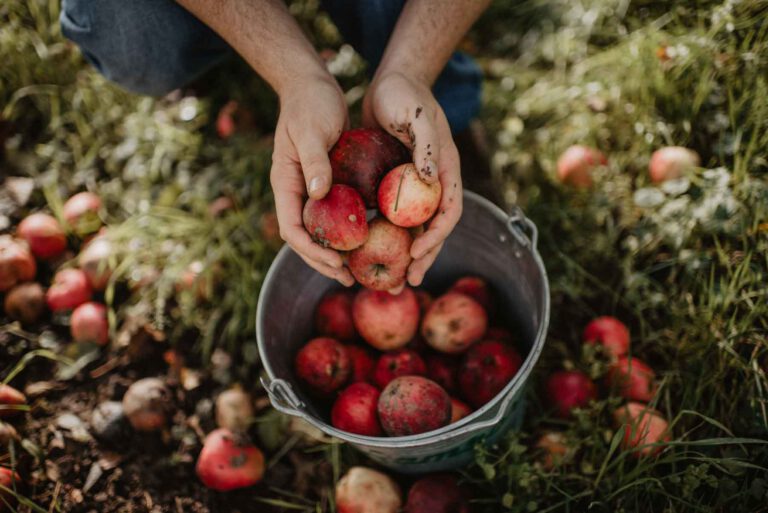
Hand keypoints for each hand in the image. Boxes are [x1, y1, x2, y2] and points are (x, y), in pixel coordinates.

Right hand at [270, 75, 354, 285]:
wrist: (312, 85)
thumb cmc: (310, 104)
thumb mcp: (311, 130)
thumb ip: (314, 161)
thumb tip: (318, 194)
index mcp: (285, 184)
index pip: (291, 229)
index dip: (311, 251)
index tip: (335, 264)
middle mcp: (296, 192)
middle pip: (305, 238)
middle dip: (324, 262)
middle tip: (350, 279)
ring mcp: (311, 189)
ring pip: (321, 231)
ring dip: (336, 253)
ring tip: (357, 272)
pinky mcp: (328, 183)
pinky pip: (336, 215)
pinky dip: (348, 232)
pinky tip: (369, 241)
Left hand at [362, 72, 462, 288]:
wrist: (390, 80)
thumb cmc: (405, 95)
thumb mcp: (417, 118)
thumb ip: (426, 148)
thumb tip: (430, 180)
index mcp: (446, 171)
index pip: (448, 213)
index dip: (436, 237)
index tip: (416, 254)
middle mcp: (433, 183)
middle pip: (432, 229)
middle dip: (421, 258)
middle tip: (406, 282)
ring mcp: (414, 185)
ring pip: (412, 228)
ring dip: (403, 254)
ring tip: (391, 280)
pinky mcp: (394, 184)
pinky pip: (391, 215)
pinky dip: (385, 234)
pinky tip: (369, 251)